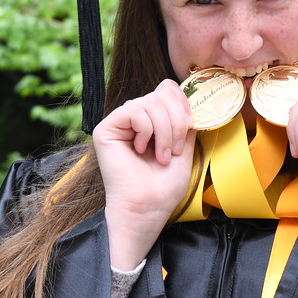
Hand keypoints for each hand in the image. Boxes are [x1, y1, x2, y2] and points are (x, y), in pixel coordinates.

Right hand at [93, 79, 196, 268]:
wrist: (147, 208)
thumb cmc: (163, 187)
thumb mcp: (184, 149)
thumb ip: (186, 124)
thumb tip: (192, 102)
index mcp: (153, 121)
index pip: (167, 89)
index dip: (182, 103)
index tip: (190, 128)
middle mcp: (135, 118)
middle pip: (161, 93)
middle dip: (176, 121)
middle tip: (175, 150)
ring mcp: (120, 123)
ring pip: (150, 102)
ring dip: (164, 131)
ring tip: (161, 156)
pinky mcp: (106, 129)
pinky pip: (133, 111)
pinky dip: (145, 129)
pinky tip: (140, 149)